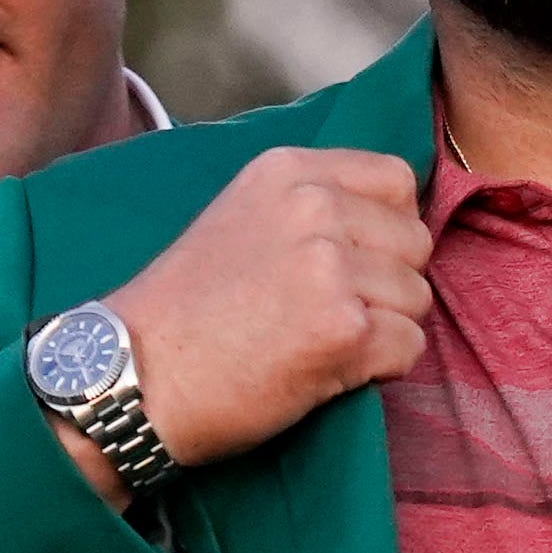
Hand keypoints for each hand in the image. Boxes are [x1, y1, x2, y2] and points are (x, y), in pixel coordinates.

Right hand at [58, 149, 431, 505]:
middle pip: (415, 242)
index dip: (387, 228)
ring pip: (418, 298)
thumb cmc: (184, 312)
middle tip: (332, 313)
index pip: (396, 179)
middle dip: (390, 284)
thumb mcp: (241, 219)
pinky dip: (383, 369)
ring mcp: (330, 268)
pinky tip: (331, 371)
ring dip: (386, 329)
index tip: (355, 261)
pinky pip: (411, 347)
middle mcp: (314, 208)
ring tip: (322, 343)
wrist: (133, 379)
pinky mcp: (343, 329)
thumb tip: (389, 219)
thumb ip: (310, 206)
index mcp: (289, 172)